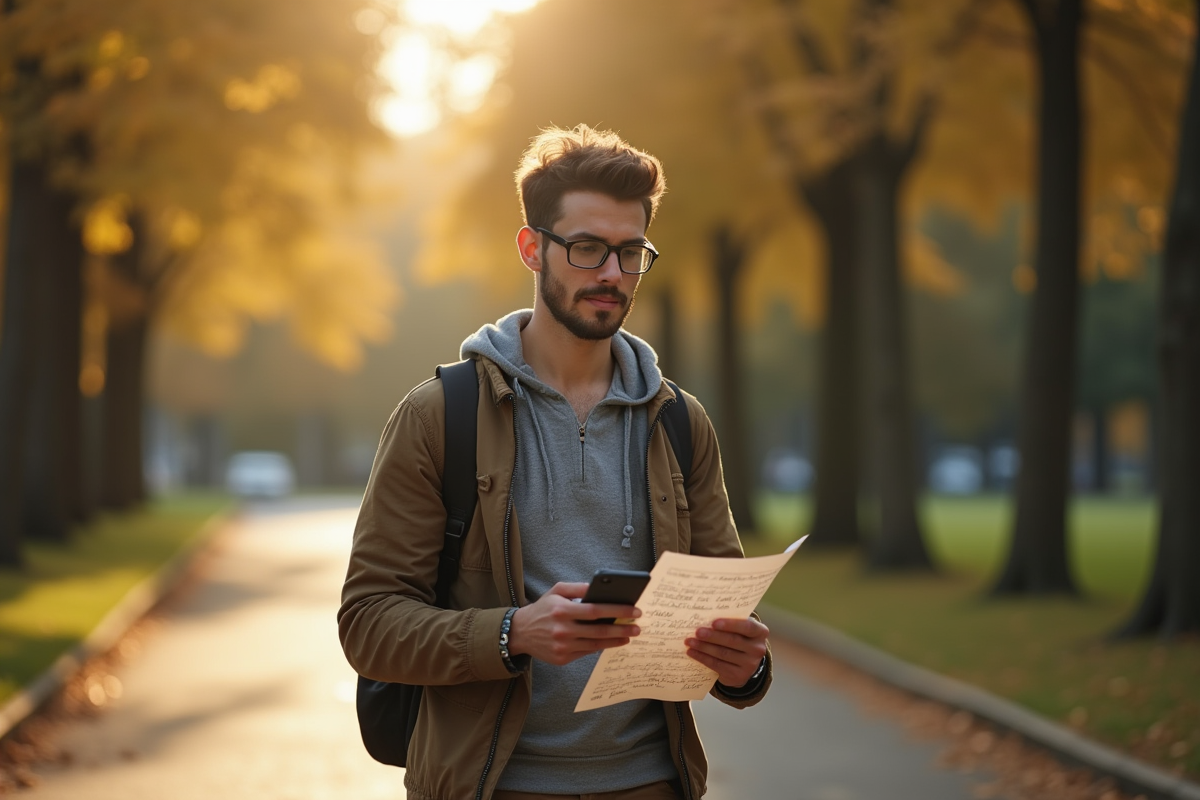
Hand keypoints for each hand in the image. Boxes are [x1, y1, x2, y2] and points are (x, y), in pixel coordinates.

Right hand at [507, 582, 640, 665]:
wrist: (520, 632)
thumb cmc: (543, 609)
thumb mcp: (556, 591)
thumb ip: (578, 588)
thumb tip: (599, 588)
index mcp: (562, 610)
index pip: (596, 610)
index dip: (617, 610)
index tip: (634, 610)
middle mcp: (563, 630)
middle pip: (600, 630)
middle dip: (622, 628)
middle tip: (638, 627)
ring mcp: (563, 646)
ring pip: (596, 644)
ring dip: (615, 640)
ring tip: (629, 635)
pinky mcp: (562, 659)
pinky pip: (586, 652)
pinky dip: (600, 647)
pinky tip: (611, 641)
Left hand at [685, 617, 768, 687]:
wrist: (744, 663)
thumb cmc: (738, 637)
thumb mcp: (740, 629)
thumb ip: (729, 622)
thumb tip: (704, 615)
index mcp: (760, 632)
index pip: (747, 626)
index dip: (730, 624)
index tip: (713, 622)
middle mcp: (758, 649)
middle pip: (733, 641)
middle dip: (712, 636)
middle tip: (697, 632)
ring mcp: (750, 665)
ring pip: (723, 654)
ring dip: (704, 647)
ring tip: (690, 641)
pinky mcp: (739, 676)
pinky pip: (717, 665)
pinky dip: (702, 658)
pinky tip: (692, 652)